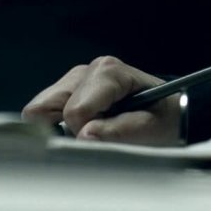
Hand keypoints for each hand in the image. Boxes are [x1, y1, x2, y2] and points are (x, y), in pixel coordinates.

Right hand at [22, 56, 180, 145]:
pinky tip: (85, 128)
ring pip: (40, 110)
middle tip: (97, 136)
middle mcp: (87, 71)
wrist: (170, 112)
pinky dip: (60, 126)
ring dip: (62, 128)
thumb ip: (119, 132)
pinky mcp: (68, 91)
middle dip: (68, 130)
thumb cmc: (164, 119)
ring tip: (93, 131)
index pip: (74, 111)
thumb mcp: (152, 129)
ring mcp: (75, 80)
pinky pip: (45, 113)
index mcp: (108, 72)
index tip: (105, 140)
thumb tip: (84, 136)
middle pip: (46, 108)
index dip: (85, 133)